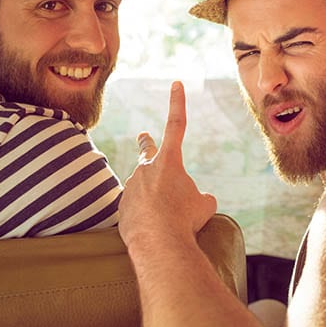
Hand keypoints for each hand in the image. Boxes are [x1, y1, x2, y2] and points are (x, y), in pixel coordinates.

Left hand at [118, 81, 216, 252]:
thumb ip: (199, 196)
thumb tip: (196, 200)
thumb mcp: (204, 205)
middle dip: (146, 142)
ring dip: (155, 200)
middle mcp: (146, 169)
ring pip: (145, 190)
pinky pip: (137, 211)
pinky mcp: (121, 208)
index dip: (177, 103)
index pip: (176, 125)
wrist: (158, 243)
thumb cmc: (185, 219)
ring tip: (166, 219)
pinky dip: (146, 218)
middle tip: (143, 136)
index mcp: (169, 161)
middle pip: (146, 150)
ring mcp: (130, 188)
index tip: (176, 83)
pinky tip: (153, 231)